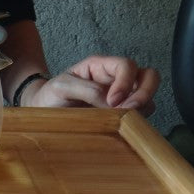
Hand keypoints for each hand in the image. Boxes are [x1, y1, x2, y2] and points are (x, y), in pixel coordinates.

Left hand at [29, 55, 159, 115]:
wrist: (43, 112)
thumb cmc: (51, 95)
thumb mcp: (61, 87)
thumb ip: (86, 90)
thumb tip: (112, 103)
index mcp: (101, 66)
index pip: (127, 65)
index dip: (125, 82)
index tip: (112, 102)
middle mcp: (116, 79)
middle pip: (149, 76)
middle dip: (145, 93)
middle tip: (129, 110)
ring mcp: (123, 97)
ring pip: (149, 97)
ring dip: (142, 109)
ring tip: (123, 121)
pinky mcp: (123, 114)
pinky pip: (142, 115)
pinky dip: (138, 121)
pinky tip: (123, 128)